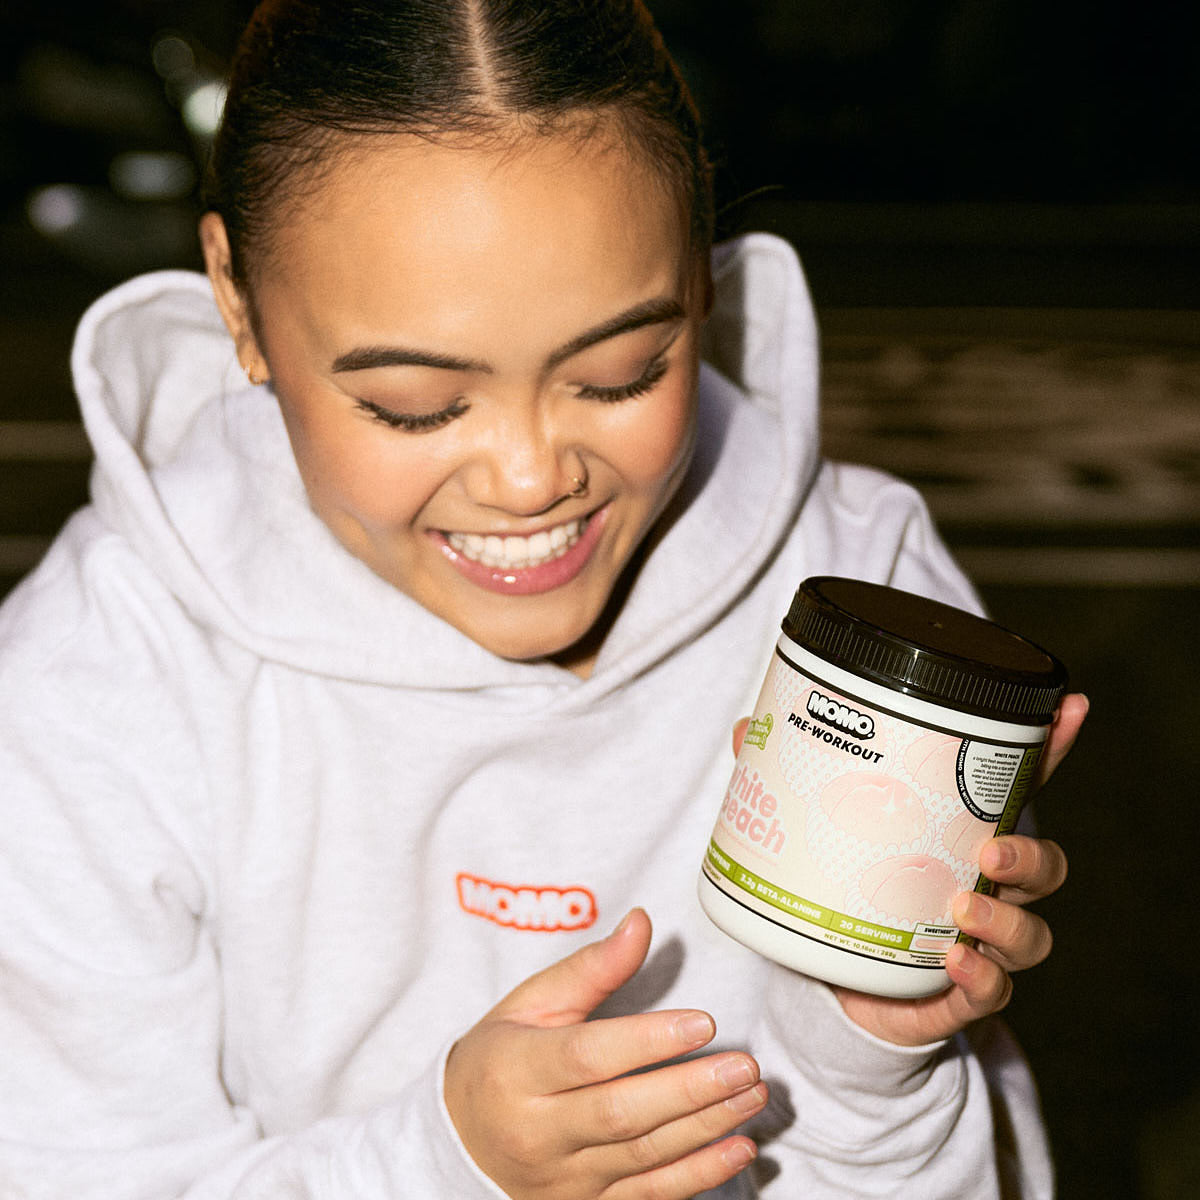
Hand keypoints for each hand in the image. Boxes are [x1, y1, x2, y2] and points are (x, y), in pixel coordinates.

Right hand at [443, 908, 765, 1198]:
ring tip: (752, 1094)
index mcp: (517, 1070)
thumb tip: (641, 923)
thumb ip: (590, 968)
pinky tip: (739, 1149)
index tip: (702, 1022)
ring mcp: (563, 1177)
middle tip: (744, 1065)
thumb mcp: (530, 1003)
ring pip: (642, 1157)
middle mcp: (537, 1131)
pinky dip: (699, 1176)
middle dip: (690, 1090)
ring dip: (706, 1128)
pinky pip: (649, 1196)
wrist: (460, 1143)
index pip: (587, 1058)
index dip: (648, 1041)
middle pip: (621, 1114)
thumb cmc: (500, 1059)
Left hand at [732, 692, 1087, 1047]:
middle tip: (993, 851)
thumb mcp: (816, 833)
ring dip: (1007, 921)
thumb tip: (746, 729)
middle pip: (1042, 867)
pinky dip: (980, 979)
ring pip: (1029, 933)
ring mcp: (980, 944)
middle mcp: (984, 888)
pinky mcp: (959, 996)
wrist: (837, 989)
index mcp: (958, 837)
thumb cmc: (846, 894)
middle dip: (1029, 855)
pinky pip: (991, 990)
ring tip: (965, 907)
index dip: (1051, 749)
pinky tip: (956, 961)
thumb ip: (790, 783)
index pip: (1015, 789)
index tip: (1070, 706)